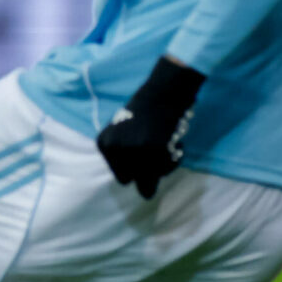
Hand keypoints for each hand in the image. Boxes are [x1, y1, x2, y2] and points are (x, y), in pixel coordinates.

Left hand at [97, 58, 204, 199]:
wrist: (164, 90)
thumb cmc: (146, 110)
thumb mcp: (122, 132)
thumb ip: (123, 154)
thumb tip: (141, 191)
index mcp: (104, 144)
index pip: (118, 173)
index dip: (134, 166)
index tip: (145, 151)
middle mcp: (115, 148)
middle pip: (127, 180)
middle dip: (144, 173)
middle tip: (157, 155)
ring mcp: (134, 150)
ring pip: (147, 180)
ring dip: (161, 168)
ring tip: (168, 147)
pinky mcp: (154, 150)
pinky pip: (165, 169)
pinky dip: (175, 160)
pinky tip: (177, 144)